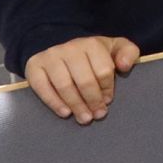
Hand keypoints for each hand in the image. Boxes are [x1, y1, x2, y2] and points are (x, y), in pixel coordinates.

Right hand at [24, 36, 139, 122]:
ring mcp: (50, 57)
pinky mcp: (34, 66)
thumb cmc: (91, 53)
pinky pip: (42, 88)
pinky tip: (65, 113)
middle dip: (93, 101)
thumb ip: (128, 52)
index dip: (107, 89)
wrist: (58, 43)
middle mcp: (70, 48)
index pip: (103, 70)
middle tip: (98, 115)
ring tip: (84, 118)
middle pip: (84, 80)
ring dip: (76, 105)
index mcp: (91, 44)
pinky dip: (54, 102)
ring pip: (65, 85)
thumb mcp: (113, 47)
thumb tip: (124, 66)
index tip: (107, 101)